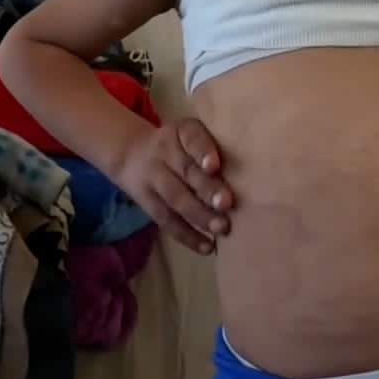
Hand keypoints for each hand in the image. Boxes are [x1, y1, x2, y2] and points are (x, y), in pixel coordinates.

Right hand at [115, 118, 233, 254]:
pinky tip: (207, 247)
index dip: (203, 151)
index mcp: (180, 132)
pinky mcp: (147, 203)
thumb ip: (211, 150)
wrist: (129, 153)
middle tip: (227, 204)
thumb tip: (249, 179)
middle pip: (185, 171)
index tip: (214, 166)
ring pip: (175, 198)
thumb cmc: (178, 146)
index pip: (192, 137)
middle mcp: (163, 152)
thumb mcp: (190, 134)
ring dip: (199, 216)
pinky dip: (188, 236)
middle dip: (207, 189)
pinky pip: (167, 221)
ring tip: (222, 228)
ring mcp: (153, 178)